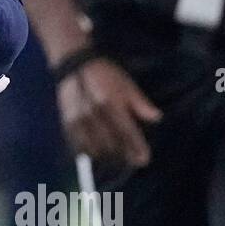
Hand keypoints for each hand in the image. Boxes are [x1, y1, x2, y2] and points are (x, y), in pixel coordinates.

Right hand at [57, 57, 160, 171]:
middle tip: (132, 161)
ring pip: (95, 148)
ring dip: (107, 157)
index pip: (127, 132)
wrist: (75, 64)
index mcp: (111, 103)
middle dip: (124, 155)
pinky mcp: (68, 122)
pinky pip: (79, 145)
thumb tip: (157, 118)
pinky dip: (90, 153)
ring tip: (116, 159)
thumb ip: (140, 103)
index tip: (144, 159)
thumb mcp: (126, 84)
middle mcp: (94, 113)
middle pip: (112, 144)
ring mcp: (79, 119)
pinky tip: (98, 154)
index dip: (137, 148)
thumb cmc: (105, 74)